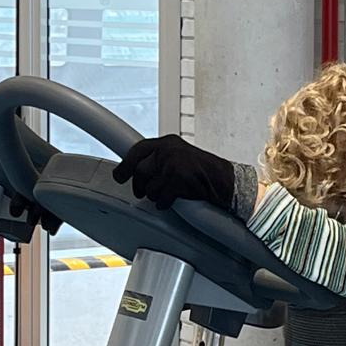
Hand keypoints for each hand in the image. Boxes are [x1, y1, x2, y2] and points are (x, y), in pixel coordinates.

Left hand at [113, 134, 234, 210]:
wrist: (227, 182)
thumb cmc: (204, 173)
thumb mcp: (180, 158)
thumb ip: (161, 160)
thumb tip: (140, 172)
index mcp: (168, 143)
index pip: (137, 150)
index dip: (125, 164)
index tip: (119, 175)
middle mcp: (169, 150)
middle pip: (139, 171)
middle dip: (139, 185)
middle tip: (141, 192)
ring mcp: (173, 164)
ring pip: (149, 186)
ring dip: (155, 195)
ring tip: (167, 195)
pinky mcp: (178, 179)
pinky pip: (161, 197)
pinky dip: (165, 203)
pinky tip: (172, 202)